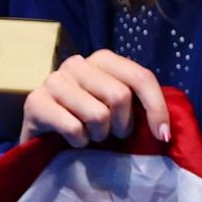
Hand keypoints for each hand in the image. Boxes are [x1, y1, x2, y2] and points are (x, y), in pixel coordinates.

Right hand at [19, 49, 170, 146]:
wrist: (42, 140)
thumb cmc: (86, 123)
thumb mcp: (116, 108)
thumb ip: (137, 105)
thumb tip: (166, 130)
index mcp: (103, 59)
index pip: (140, 77)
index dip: (156, 108)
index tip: (163, 136)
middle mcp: (77, 63)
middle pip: (120, 96)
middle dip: (122, 125)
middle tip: (112, 135)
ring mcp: (54, 80)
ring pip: (98, 114)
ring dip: (99, 136)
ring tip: (90, 136)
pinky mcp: (35, 102)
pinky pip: (74, 128)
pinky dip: (79, 142)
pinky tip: (73, 141)